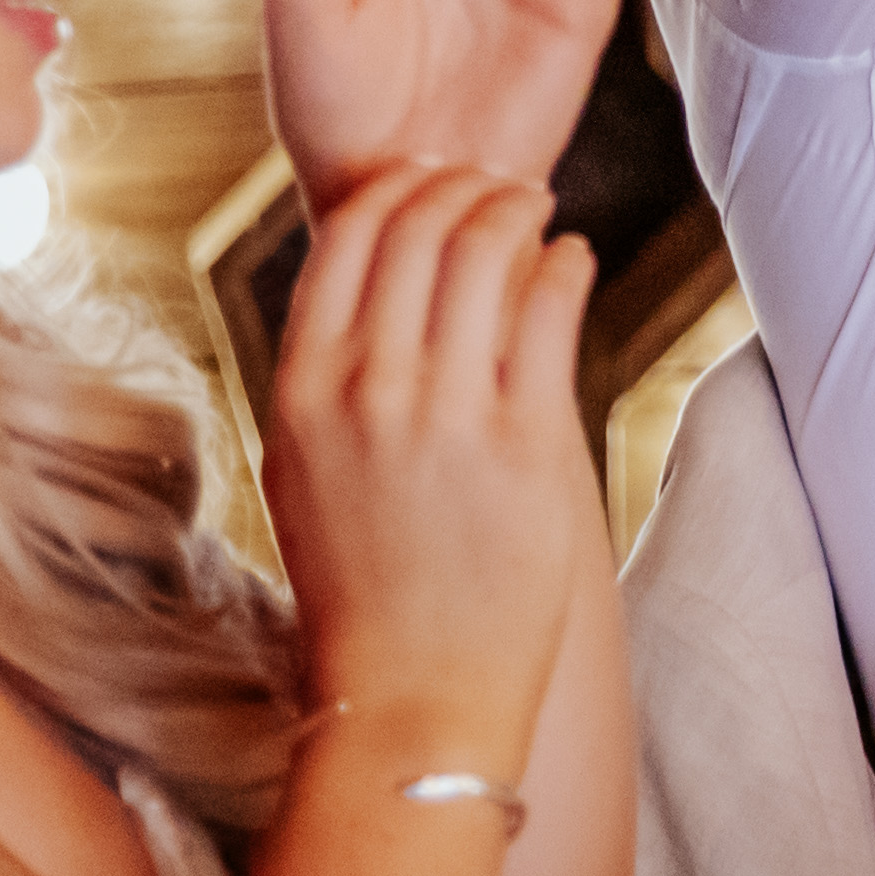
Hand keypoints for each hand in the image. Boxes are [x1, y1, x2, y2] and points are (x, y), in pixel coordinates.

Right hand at [261, 160, 599, 766]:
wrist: (411, 698)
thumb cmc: (361, 588)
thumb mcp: (303, 472)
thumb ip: (326, 376)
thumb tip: (368, 283)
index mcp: (301, 392)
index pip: (346, 237)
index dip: (396, 188)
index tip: (429, 177)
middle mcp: (367, 391)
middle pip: (420, 227)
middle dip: (464, 187)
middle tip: (495, 182)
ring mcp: (447, 414)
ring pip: (487, 250)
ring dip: (519, 210)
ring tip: (537, 209)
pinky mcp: (525, 442)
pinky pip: (550, 308)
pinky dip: (566, 263)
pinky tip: (573, 258)